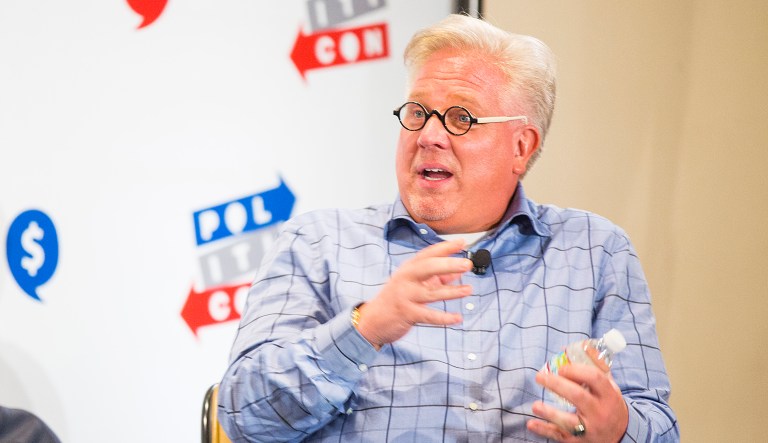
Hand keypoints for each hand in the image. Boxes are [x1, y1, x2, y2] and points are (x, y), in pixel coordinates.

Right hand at [355, 239, 472, 348]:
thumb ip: (436, 278)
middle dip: (448, 264)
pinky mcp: (407, 313)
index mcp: (408, 269)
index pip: (428, 254)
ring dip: (452, 291)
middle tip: (467, 264)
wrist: (373, 320)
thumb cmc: (397, 298)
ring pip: (431, 293)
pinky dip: (444, 318)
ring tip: (468, 289)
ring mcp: (405, 296)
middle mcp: (405, 279)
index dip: (445, 247)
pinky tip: (458, 318)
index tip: (462, 242)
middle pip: (427, 268)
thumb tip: (458, 272)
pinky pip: (429, 316)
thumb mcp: (414, 284)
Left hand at [527, 364, 628, 441]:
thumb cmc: (609, 405)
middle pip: (579, 397)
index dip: (577, 371)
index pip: (595, 379)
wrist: (622, 435)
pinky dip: (544, 430)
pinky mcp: (580, 441)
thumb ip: (592, 370)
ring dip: (550, 413)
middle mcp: (600, 413)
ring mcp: (590, 429)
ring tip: (535, 405)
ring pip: (569, 421)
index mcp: (609, 396)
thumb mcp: (609, 388)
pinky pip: (560, 436)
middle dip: (557, 385)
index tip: (561, 368)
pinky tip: (531, 423)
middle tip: (540, 377)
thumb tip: (566, 350)